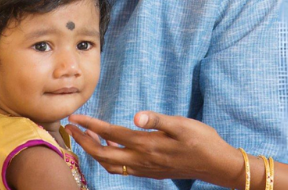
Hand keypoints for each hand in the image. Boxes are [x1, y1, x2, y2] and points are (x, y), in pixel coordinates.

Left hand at [67, 112, 244, 188]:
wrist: (216, 164)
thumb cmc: (202, 140)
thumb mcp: (182, 124)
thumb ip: (157, 120)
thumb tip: (136, 116)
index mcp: (147, 144)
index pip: (110, 133)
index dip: (90, 125)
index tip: (74, 117)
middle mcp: (142, 159)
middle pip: (102, 153)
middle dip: (83, 140)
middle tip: (71, 127)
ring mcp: (145, 168)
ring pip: (110, 164)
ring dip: (94, 150)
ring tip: (86, 136)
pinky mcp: (150, 172)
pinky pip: (121, 169)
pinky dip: (108, 158)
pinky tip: (110, 148)